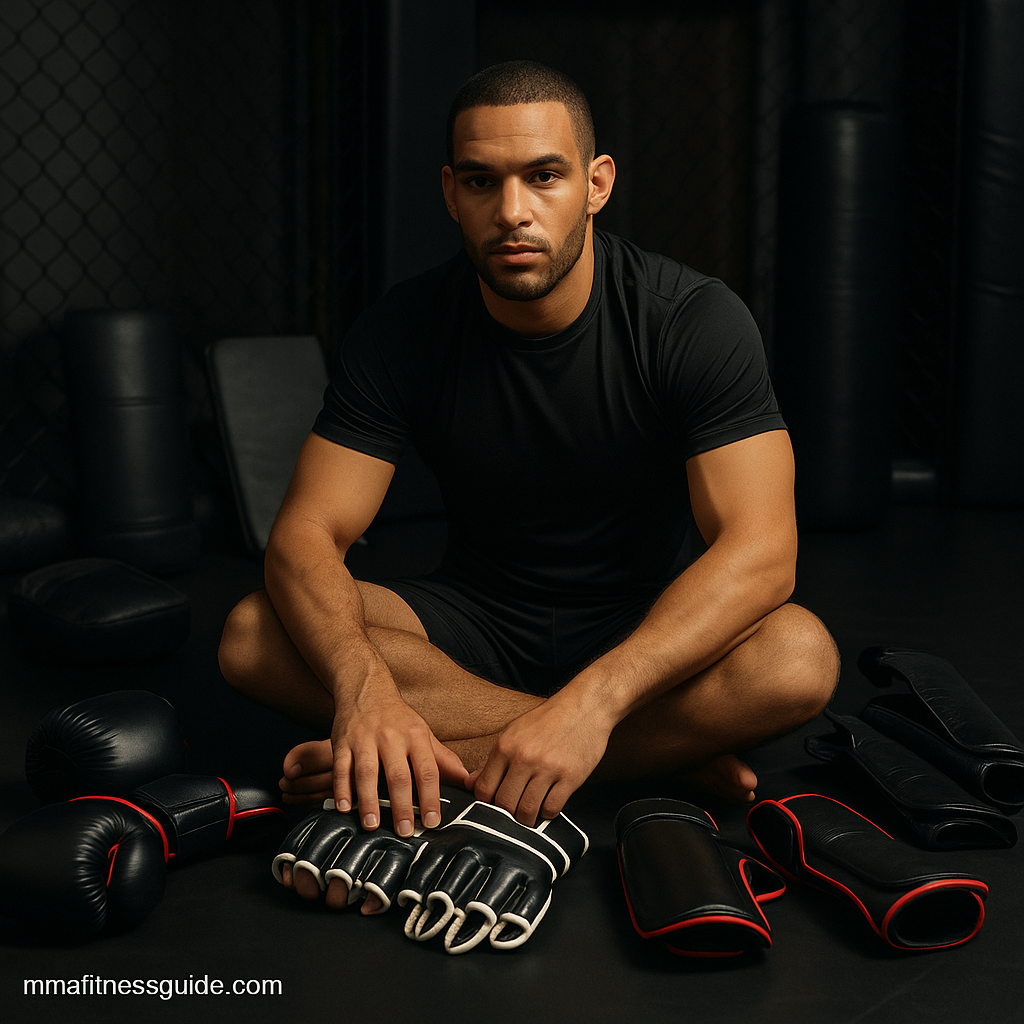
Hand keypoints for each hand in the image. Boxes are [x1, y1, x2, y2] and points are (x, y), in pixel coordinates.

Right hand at [331, 680, 468, 837]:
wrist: (366, 688)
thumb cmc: (397, 717)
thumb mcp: (423, 733)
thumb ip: (442, 758)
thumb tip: (466, 780)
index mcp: (415, 736)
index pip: (427, 771)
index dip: (430, 798)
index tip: (432, 821)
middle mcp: (391, 737)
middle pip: (398, 775)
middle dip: (401, 805)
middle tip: (405, 831)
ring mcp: (365, 739)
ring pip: (367, 773)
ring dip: (369, 800)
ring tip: (372, 825)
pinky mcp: (342, 742)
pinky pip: (341, 768)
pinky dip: (341, 788)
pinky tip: (343, 807)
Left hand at [470, 691, 613, 825]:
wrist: (585, 707)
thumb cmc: (548, 720)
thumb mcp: (514, 732)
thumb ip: (493, 760)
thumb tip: (471, 783)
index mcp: (505, 746)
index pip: (484, 789)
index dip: (486, 803)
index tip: (494, 803)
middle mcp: (524, 757)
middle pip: (504, 804)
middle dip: (507, 814)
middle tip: (514, 810)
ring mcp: (548, 768)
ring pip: (527, 811)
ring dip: (527, 817)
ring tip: (531, 810)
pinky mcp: (570, 777)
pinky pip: (551, 809)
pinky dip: (547, 812)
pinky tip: (548, 802)